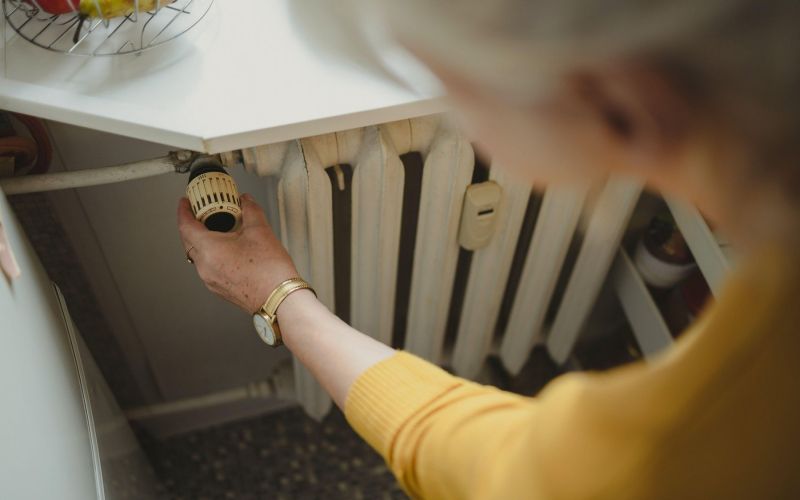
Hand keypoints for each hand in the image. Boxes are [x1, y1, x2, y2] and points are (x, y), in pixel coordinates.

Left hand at [177, 193, 298, 312]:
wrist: (279, 300)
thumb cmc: (269, 272)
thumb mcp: (260, 231)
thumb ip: (250, 210)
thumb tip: (245, 202)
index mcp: (209, 250)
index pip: (185, 226)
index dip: (183, 211)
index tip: (185, 203)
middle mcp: (205, 267)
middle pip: (189, 242)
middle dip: (193, 225)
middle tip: (202, 213)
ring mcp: (211, 281)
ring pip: (199, 256)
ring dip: (204, 241)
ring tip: (219, 231)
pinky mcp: (220, 289)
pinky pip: (209, 267)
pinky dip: (213, 255)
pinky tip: (230, 250)